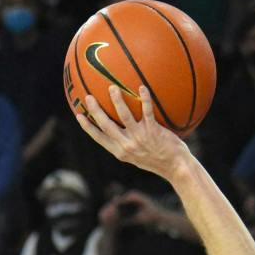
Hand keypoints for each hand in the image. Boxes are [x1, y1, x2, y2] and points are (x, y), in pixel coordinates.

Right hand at [73, 84, 187, 178]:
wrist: (176, 167)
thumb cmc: (159, 160)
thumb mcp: (138, 156)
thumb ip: (128, 144)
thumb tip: (122, 130)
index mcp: (121, 152)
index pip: (99, 138)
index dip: (88, 127)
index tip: (78, 115)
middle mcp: (127, 145)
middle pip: (106, 125)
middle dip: (95, 111)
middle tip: (89, 97)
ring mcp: (140, 138)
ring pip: (124, 116)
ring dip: (117, 101)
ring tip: (112, 88)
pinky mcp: (153, 131)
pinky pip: (147, 111)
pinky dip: (144, 99)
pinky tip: (142, 87)